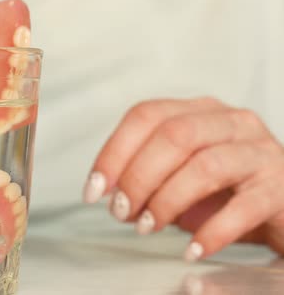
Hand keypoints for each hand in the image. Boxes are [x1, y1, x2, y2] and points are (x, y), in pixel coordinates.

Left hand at [84, 97, 283, 260]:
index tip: (93, 189)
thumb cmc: (225, 188)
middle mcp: (230, 122)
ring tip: (147, 227)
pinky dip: (211, 232)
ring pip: (205, 166)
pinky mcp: (280, 186)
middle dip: (138, 177)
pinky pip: (243, 207)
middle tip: (121, 211)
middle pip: (174, 135)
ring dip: (167, 201)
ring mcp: (259, 151)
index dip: (114, 152)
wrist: (281, 205)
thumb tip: (111, 197)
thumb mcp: (178, 173)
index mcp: (198, 111)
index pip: (146, 115)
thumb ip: (145, 178)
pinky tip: (192, 248)